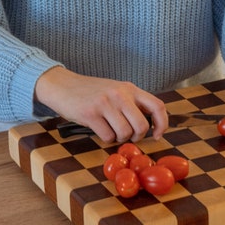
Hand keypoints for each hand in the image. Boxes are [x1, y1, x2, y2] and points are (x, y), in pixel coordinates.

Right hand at [34, 66, 167, 142]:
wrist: (62, 85)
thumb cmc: (90, 92)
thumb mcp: (115, 90)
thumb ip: (131, 103)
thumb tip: (149, 125)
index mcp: (130, 88)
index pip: (157, 106)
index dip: (162, 124)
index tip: (157, 135)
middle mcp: (120, 94)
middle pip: (142, 126)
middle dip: (136, 137)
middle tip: (127, 136)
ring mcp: (105, 103)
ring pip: (125, 133)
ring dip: (119, 138)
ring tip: (110, 131)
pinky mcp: (90, 113)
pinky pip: (108, 137)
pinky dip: (105, 139)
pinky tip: (99, 129)